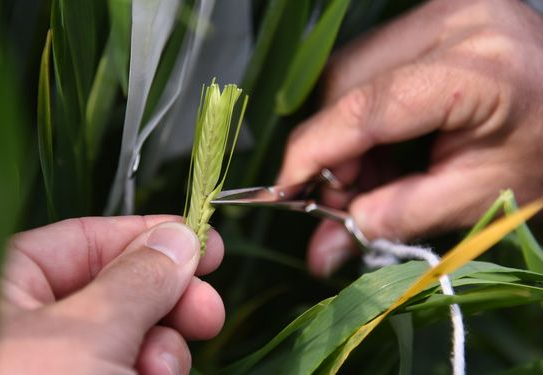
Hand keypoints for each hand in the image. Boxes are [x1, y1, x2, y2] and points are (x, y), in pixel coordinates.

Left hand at [0, 216, 224, 373]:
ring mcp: (38, 365)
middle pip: (109, 287)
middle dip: (164, 302)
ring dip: (157, 351)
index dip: (150, 237)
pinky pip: (117, 369)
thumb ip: (140, 278)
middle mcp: (9, 321)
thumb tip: (180, 236)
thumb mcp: (90, 334)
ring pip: (120, 334)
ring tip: (162, 374)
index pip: (85, 239)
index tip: (208, 241)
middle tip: (209, 315)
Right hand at [278, 0, 542, 276]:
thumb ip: (394, 218)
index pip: (369, 106)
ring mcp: (437, 11)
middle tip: (341, 199)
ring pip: (346, 72)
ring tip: (370, 177)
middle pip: (346, 82)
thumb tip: (321, 251)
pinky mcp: (427, 17)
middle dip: (331, 147)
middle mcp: (451, 20)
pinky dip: (360, 114)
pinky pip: (365, 65)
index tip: (287, 193)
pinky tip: (382, 148)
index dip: (315, 152)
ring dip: (343, 132)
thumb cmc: (542, 155)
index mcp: (477, 68)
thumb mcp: (474, 197)